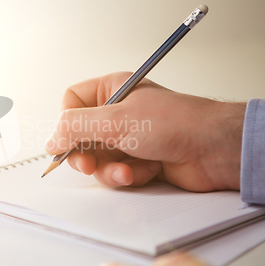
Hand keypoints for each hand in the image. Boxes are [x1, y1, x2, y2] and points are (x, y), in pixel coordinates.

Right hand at [45, 72, 245, 191]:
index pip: (71, 103)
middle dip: (87, 155)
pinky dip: (127, 175)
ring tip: (127, 170)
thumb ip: (76, 127)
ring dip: (109, 169)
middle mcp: (117, 112)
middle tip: (89, 164)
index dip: (67, 123)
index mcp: (111, 90)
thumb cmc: (174, 122)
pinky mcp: (138, 158)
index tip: (67, 140)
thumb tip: (50, 139)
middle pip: (80, 136)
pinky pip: (116, 171)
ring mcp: (128, 136)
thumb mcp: (116, 120)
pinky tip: (144, 172)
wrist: (214, 150)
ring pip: (97, 158)